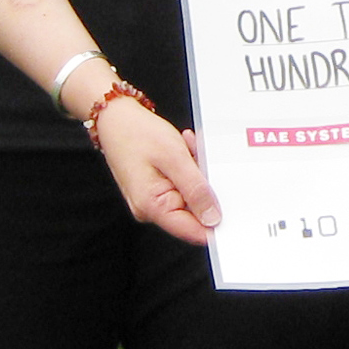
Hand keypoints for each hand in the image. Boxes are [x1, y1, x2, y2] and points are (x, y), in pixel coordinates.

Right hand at [88, 93, 220, 243]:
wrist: (114, 117)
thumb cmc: (136, 133)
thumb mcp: (174, 158)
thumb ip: (196, 190)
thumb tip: (213, 218)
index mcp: (153, 207)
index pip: (193, 231)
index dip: (216, 223)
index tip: (234, 209)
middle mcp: (151, 209)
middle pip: (195, 209)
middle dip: (204, 183)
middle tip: (198, 156)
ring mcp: (154, 200)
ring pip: (192, 193)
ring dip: (196, 170)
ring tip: (186, 147)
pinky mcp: (157, 189)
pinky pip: (183, 184)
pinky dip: (188, 166)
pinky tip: (182, 148)